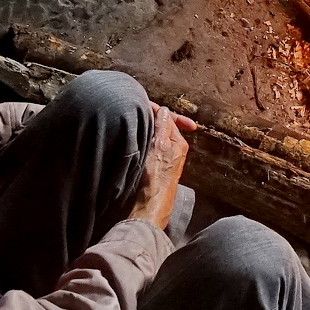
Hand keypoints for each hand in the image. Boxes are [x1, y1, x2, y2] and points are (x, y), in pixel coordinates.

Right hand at [137, 105, 193, 229]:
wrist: (148, 204)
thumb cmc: (155, 176)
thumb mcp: (159, 144)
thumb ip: (163, 124)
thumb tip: (163, 110)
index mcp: (178, 142)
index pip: (168, 118)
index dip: (155, 110)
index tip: (143, 106)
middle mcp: (173, 150)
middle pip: (160, 128)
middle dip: (149, 120)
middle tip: (134, 114)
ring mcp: (162, 160)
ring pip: (152, 138)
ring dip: (142, 132)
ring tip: (131, 126)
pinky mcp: (152, 169)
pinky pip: (146, 149)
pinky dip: (139, 143)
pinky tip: (131, 143)